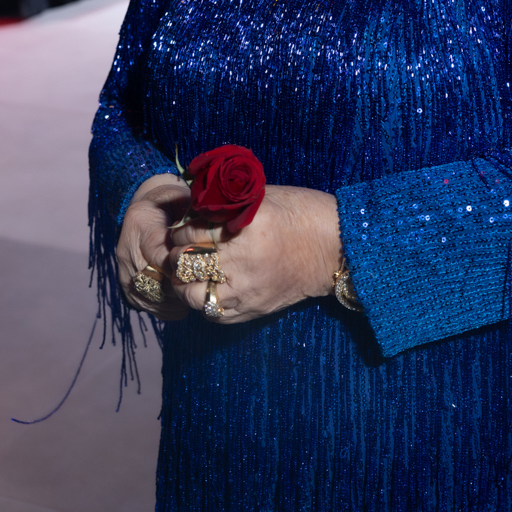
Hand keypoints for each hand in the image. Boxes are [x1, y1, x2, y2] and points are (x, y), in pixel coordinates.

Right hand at [116, 174, 192, 320]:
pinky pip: (142, 303)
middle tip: (203, 290)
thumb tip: (214, 232)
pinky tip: (181, 308)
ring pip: (148, 295)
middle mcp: (127, 248)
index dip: (182, 267)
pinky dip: (163, 309)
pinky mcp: (125, 283)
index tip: (202, 272)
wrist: (148, 207)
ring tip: (194, 300)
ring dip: (173, 302)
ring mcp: (123, 268)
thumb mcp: (182, 200)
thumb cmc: (172, 203)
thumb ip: (193, 217)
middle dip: (180, 287)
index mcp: (141, 224)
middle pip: (154, 278)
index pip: (160, 254)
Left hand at [168, 185, 341, 323]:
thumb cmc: (299, 212)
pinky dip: (203, 301)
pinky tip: (207, 288)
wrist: (334, 247)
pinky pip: (213, 314)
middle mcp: (245, 259)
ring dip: (184, 282)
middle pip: (187, 262)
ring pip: (193, 294)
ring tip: (188, 271)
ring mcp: (249, 289)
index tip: (183, 226)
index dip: (181, 228)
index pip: (192, 232)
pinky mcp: (254, 309)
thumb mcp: (261, 197)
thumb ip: (226, 203)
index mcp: (247, 226)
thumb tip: (191, 204)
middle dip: (177, 253)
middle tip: (180, 246)